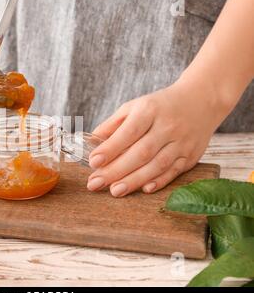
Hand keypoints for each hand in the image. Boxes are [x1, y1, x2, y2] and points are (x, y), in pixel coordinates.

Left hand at [87, 79, 226, 196]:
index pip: (129, 131)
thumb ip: (112, 125)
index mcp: (149, 110)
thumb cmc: (159, 107)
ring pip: (157, 165)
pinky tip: (143, 189)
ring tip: (115, 191)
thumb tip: (91, 143)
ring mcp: (181, 142)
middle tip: (96, 183)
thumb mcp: (134, 107)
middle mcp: (168, 126)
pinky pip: (174, 172)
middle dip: (117, 170)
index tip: (93, 161)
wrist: (201, 101)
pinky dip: (159, 182)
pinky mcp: (191, 156)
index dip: (111, 148)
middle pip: (141, 152)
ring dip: (135, 180)